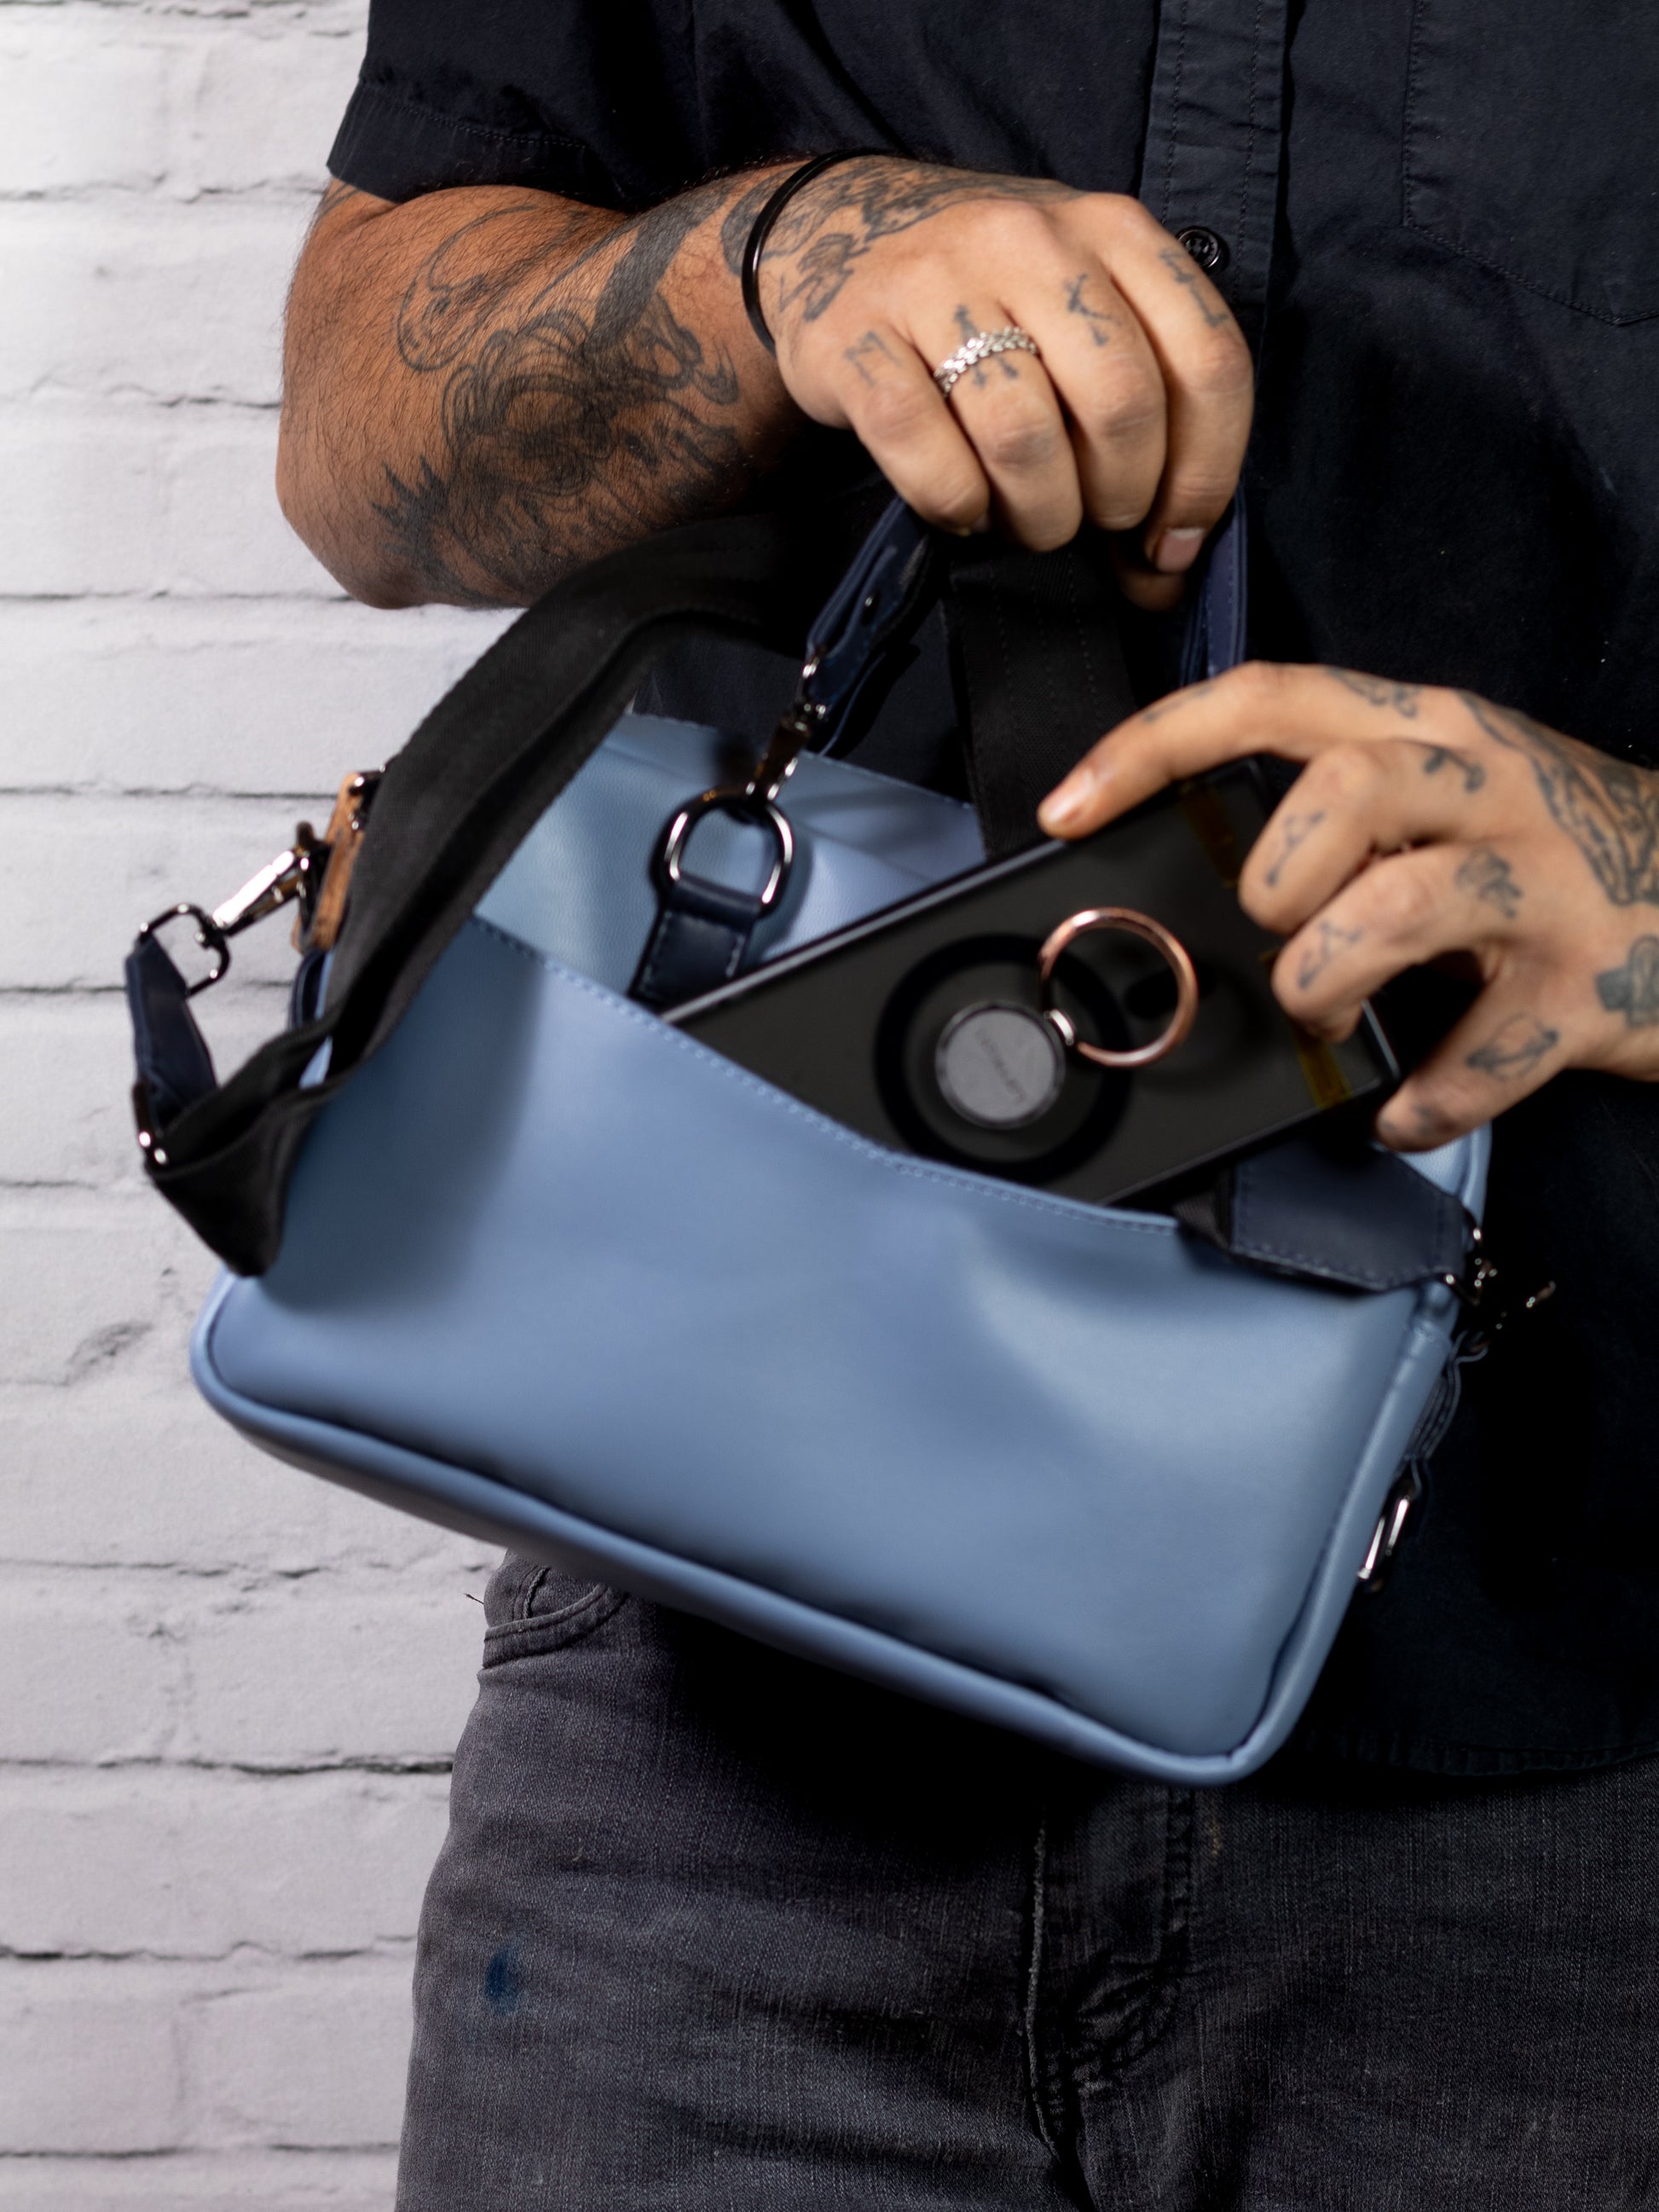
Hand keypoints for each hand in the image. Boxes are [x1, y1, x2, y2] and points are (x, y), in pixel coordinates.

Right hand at [749, 157, 1252, 607]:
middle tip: (1089, 517)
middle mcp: (1032, 240)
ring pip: (1024, 437)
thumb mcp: (1079, 309)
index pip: (1208, 359)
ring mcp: (936, 283)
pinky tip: (964, 507)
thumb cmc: (986, 295)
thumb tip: (1169, 570)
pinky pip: (929, 456)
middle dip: (1118, 498)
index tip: (1174, 536)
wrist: (834, 229)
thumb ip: (1144, 408)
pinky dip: (958, 507)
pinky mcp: (855, 338)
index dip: (1206, 473)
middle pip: (1120, 404)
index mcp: (1113, 229)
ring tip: (1026, 520)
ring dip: (1039, 516)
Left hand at [1036, 664, 1658, 1145]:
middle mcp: (1491, 788)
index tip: (1069, 806)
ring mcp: (1546, 885)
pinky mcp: (1587, 990)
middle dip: (1272, 882)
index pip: (1270, 698)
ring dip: (1322, 986)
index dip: (1152, 745)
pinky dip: (1417, 1103)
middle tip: (1279, 938)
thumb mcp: (1451, 800)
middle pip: (1338, 789)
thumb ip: (1343, 818)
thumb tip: (1208, 887)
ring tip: (1329, 1020)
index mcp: (1435, 730)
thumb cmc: (1557, 858)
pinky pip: (1474, 1058)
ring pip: (1393, 912)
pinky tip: (1402, 1109)